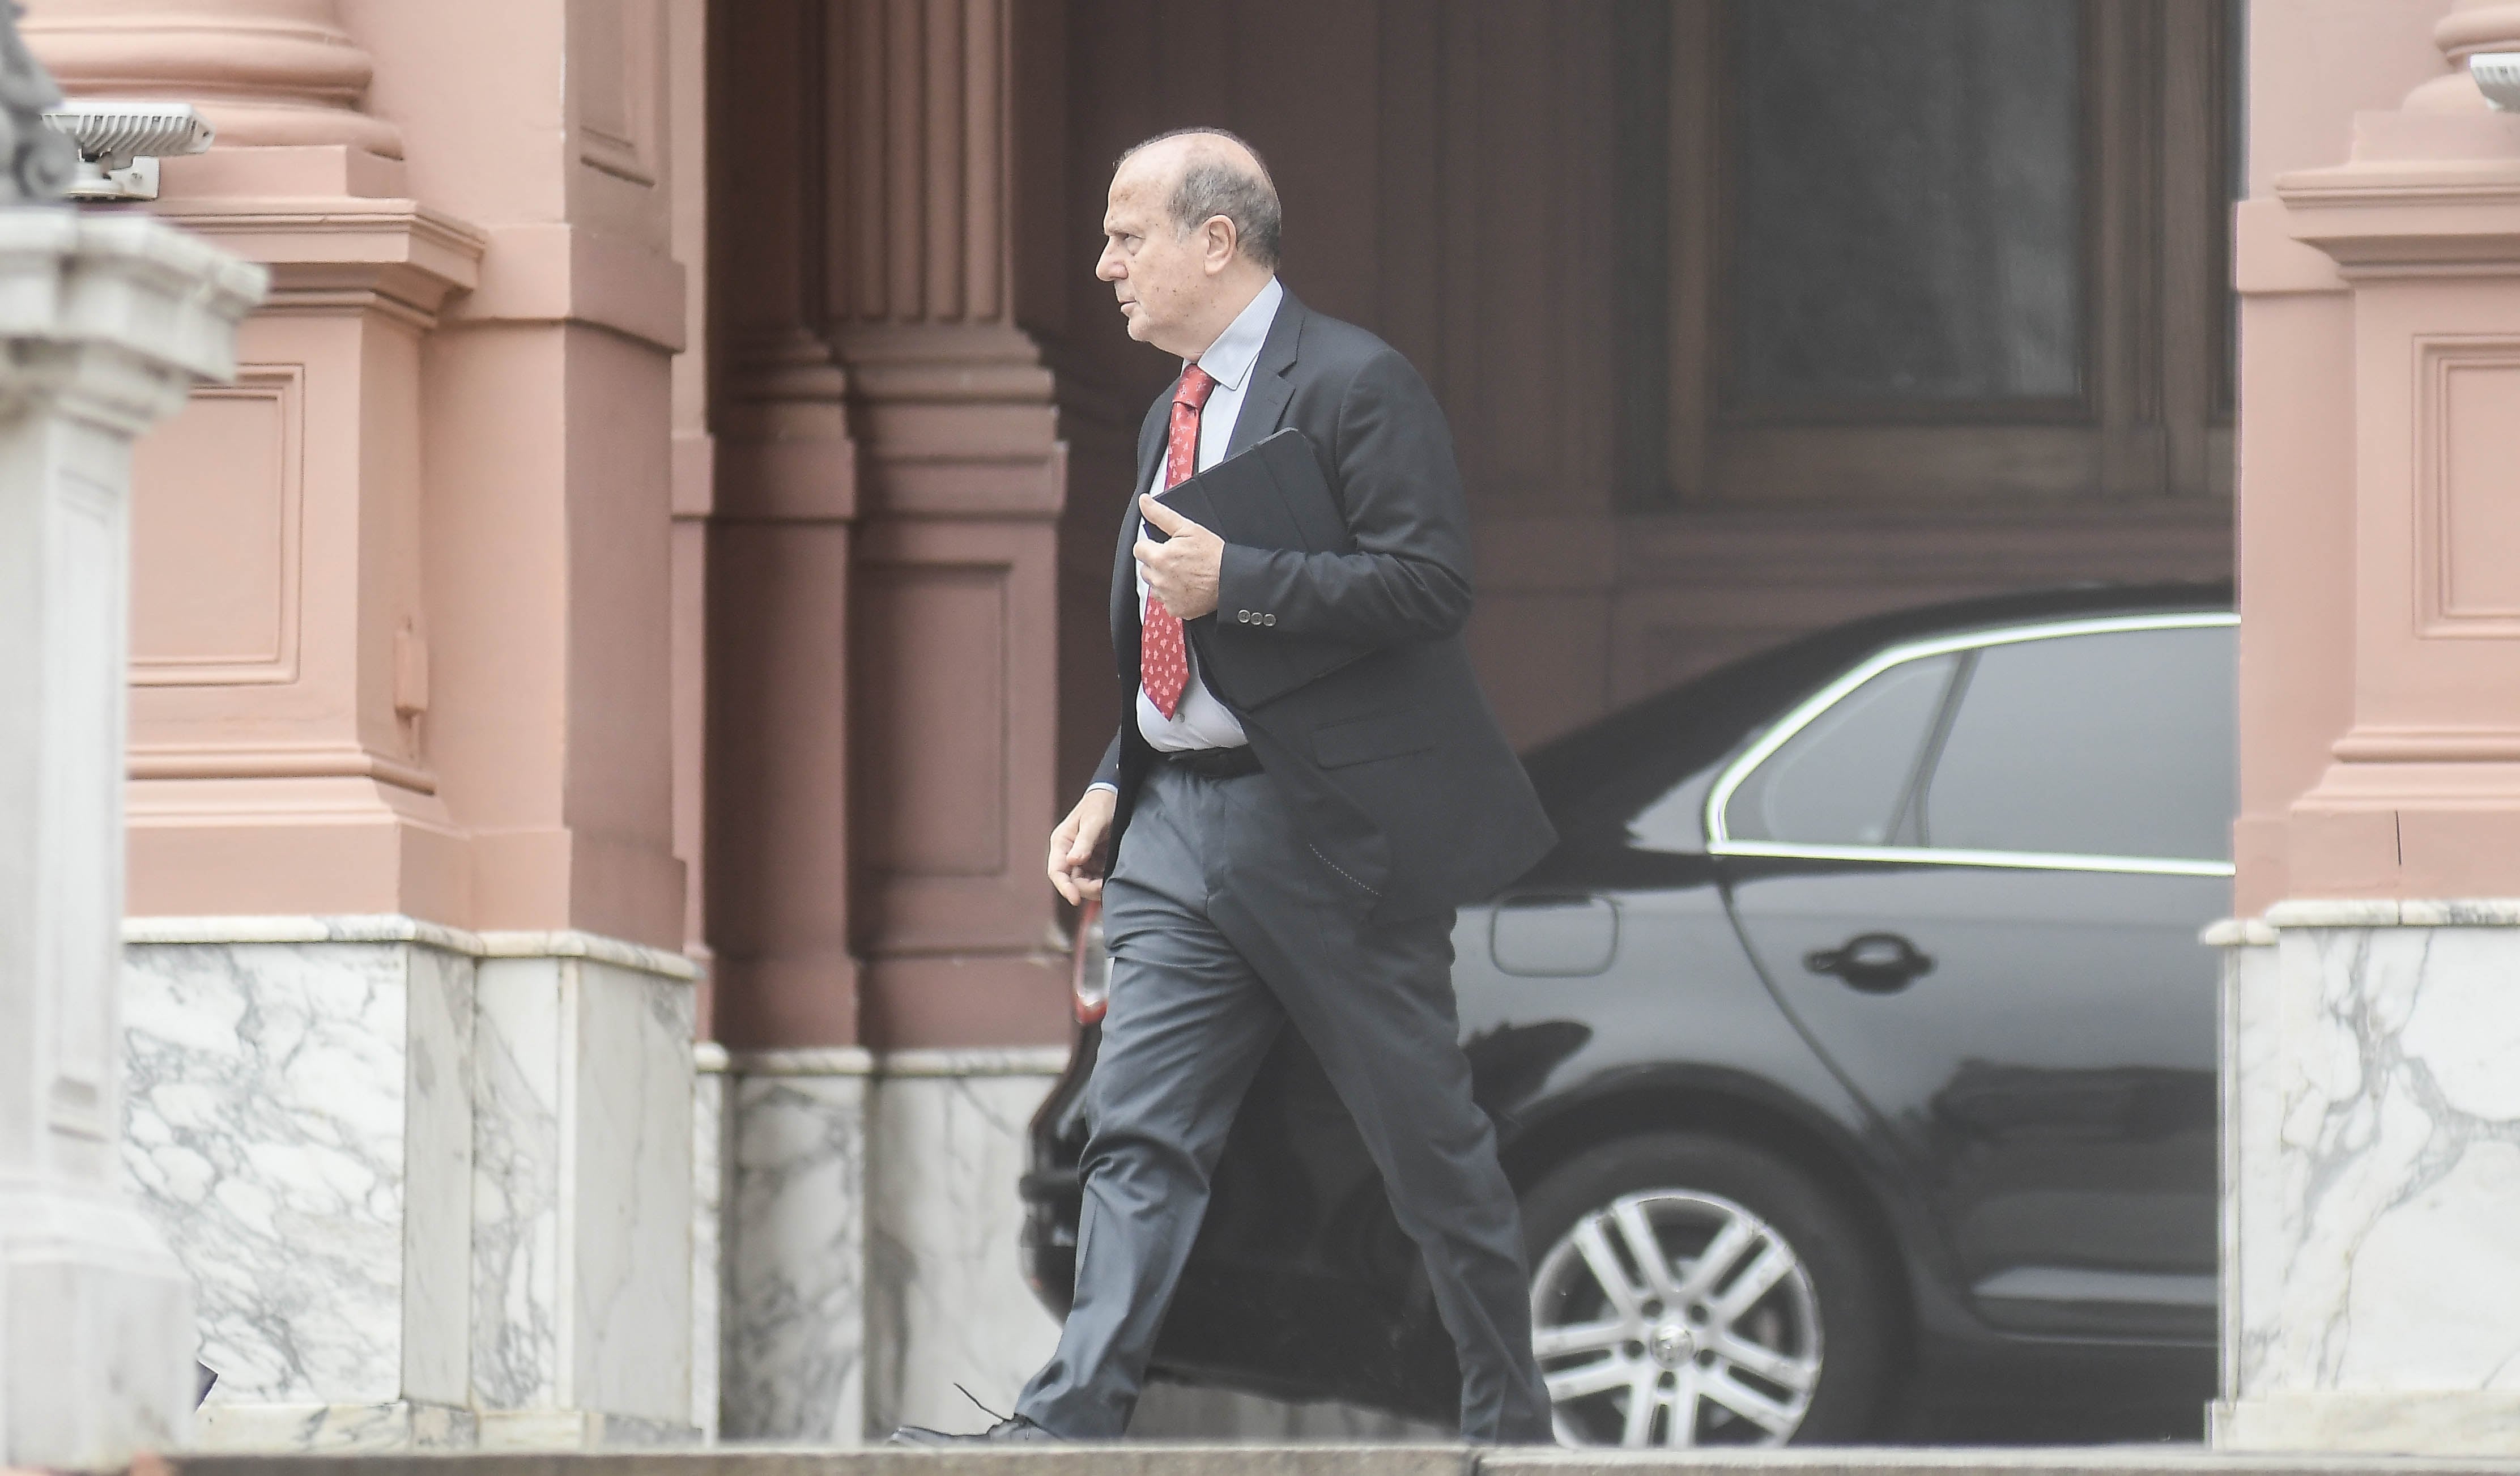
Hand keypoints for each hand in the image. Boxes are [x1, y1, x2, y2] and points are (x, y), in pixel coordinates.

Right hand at [1048, 787, 1117, 903]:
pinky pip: (1097, 878)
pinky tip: (1114, 878)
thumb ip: (1084, 841)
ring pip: (1085, 883)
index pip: (1057, 872)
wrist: (1115, 796)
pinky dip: (1104, 881)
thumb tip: (1073, 861)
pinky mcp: (1096, 861)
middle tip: (1104, 886)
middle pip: (1072, 882)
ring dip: (1096, 886)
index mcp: (1062, 844)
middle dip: (1087, 888)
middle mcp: (1069, 854)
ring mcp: (1083, 859)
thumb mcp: (1093, 821)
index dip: (1065, 887)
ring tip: (1110, 882)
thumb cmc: (1100, 805)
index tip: (1076, 899)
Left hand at [1134, 494, 1222, 619]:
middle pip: (1145, 568)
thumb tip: (1144, 502)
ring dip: (1163, 579)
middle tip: (1177, 559)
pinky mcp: (1175, 609)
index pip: (1139, 548)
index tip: (1164, 546)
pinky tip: (1186, 586)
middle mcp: (1159, 579)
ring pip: (1154, 585)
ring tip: (1182, 573)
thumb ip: (1161, 515)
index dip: (1152, 545)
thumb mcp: (1188, 528)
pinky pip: (1166, 601)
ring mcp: (1167, 596)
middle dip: (1157, 563)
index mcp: (1159, 558)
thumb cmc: (1213, 554)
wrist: (1231, 579)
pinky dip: (1173, 595)